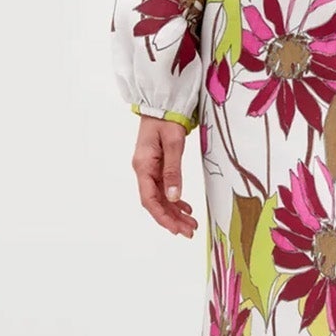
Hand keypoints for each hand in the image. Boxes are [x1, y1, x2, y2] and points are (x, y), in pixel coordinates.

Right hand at [131, 114, 197, 236]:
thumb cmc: (166, 119)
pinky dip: (175, 200)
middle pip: (156, 202)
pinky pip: (164, 188)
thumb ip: (173, 171)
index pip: (150, 200)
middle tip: (190, 231)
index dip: (163, 217)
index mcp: (143, 166)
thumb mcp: (173, 143)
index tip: (177, 229)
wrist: (161, 104)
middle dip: (172, 219)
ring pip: (161, 198)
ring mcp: (149, 169)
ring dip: (175, 212)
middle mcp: (144, 170)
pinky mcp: (156, 166)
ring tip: (191, 223)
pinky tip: (186, 208)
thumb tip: (174, 198)